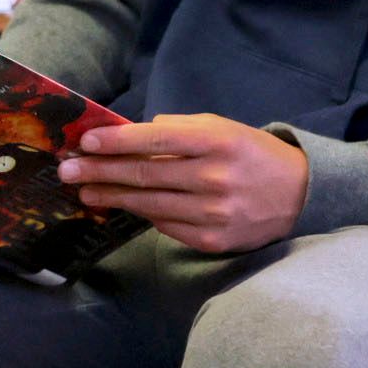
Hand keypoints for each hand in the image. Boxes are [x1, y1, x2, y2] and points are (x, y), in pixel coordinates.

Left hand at [57, 113, 308, 253]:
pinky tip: (122, 205)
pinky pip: (165, 226)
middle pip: (144, 174)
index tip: (85, 142)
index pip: (155, 138)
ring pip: (149, 204)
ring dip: (111, 196)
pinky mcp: (213, 239)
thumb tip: (130, 134)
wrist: (300, 194)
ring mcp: (213, 212)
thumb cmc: (252, 155)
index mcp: (216, 142)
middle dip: (100, 171)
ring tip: (85, 189)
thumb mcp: (222, 128)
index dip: (116, 141)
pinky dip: (142, 214)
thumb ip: (178, 129)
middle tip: (67, 169)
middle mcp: (214, 177)